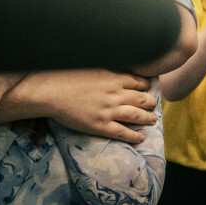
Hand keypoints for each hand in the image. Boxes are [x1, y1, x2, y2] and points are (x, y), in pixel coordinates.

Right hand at [42, 70, 157, 143]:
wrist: (52, 92)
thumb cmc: (67, 76)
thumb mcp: (94, 66)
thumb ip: (108, 70)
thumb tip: (116, 70)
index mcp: (115, 78)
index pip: (139, 82)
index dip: (146, 87)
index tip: (148, 90)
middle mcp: (117, 94)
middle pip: (142, 99)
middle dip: (150, 103)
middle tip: (153, 106)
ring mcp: (110, 111)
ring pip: (136, 116)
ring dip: (147, 119)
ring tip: (152, 121)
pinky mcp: (101, 125)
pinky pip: (123, 132)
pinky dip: (134, 136)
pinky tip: (140, 138)